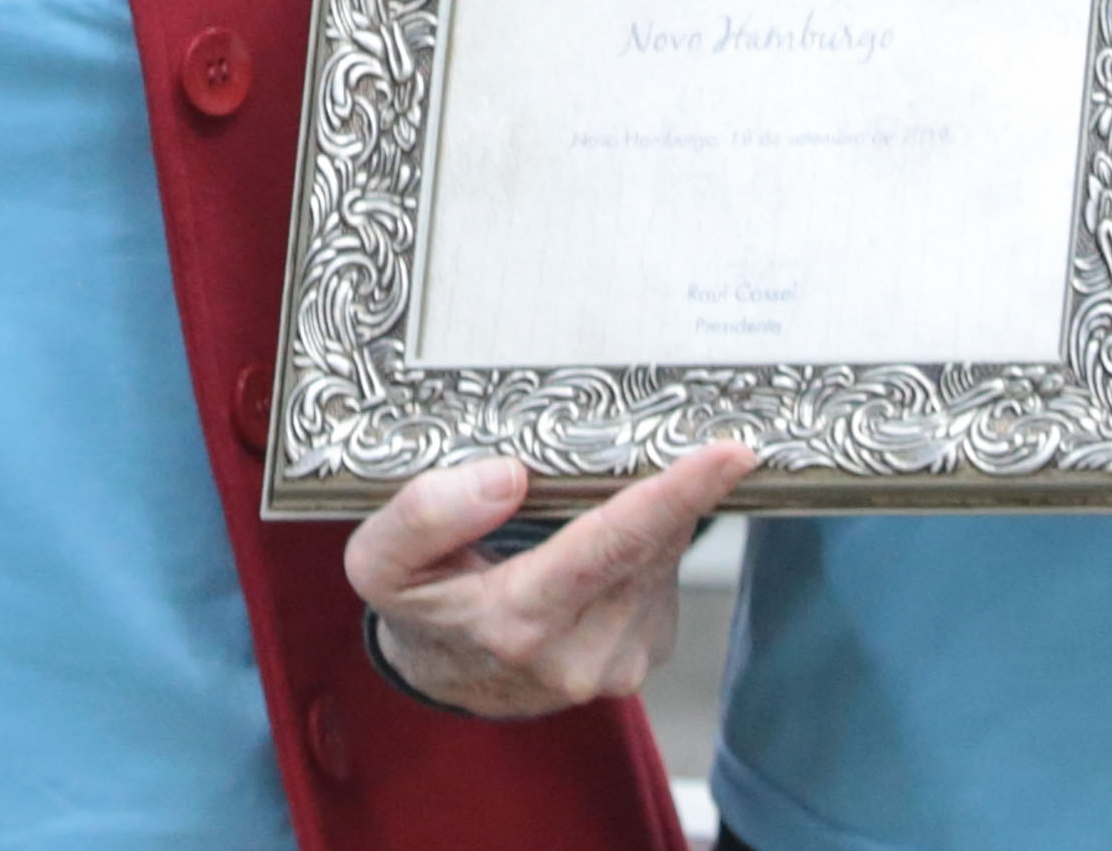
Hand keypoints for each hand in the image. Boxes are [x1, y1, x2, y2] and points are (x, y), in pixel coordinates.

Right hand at [342, 438, 759, 717]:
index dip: (675, 495)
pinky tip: (612, 534)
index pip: (609, 545)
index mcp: (517, 623)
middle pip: (650, 546)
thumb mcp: (381, 561)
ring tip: (614, 488)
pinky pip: (660, 581)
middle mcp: (578, 656)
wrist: (439, 677)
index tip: (730, 454)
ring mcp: (614, 666)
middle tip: (698, 434)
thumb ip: (425, 515)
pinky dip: (648, 545)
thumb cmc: (416, 604)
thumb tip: (506, 476)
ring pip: (662, 561)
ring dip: (657, 516)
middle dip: (679, 488)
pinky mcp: (636, 661)